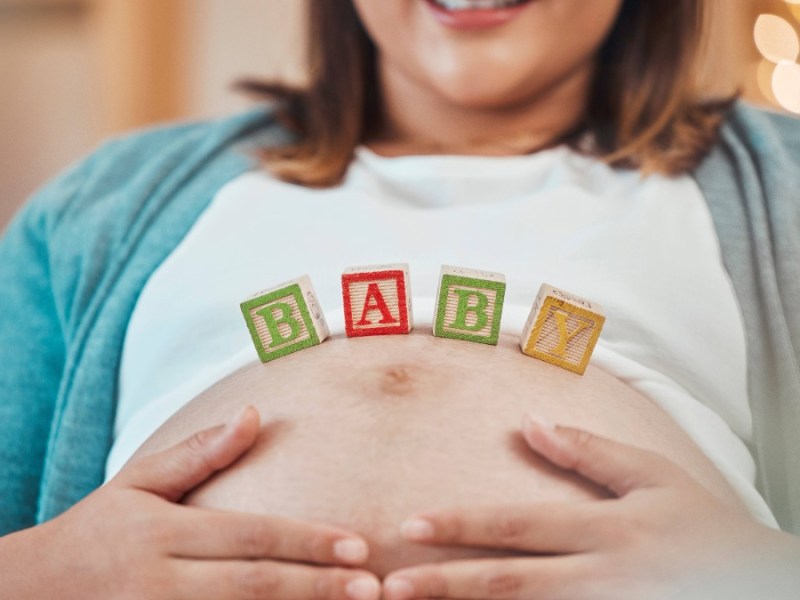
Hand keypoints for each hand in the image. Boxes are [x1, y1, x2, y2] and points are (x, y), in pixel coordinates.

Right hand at [0, 406, 379, 599]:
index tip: (356, 546)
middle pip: (255, 586)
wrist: (30, 592)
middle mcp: (164, 583)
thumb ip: (197, 453)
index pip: (250, 536)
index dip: (306, 542)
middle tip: (373, 588)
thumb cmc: (96, 529)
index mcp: (164, 535)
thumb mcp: (137, 482)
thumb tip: (252, 414)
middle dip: (317, 587)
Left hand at [383, 414, 799, 599]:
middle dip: (446, 585)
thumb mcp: (654, 477)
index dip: (462, 525)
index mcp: (606, 530)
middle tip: (392, 586)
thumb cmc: (702, 527)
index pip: (518, 525)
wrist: (757, 587)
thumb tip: (531, 422)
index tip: (411, 526)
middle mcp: (600, 577)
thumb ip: (590, 451)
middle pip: (510, 582)